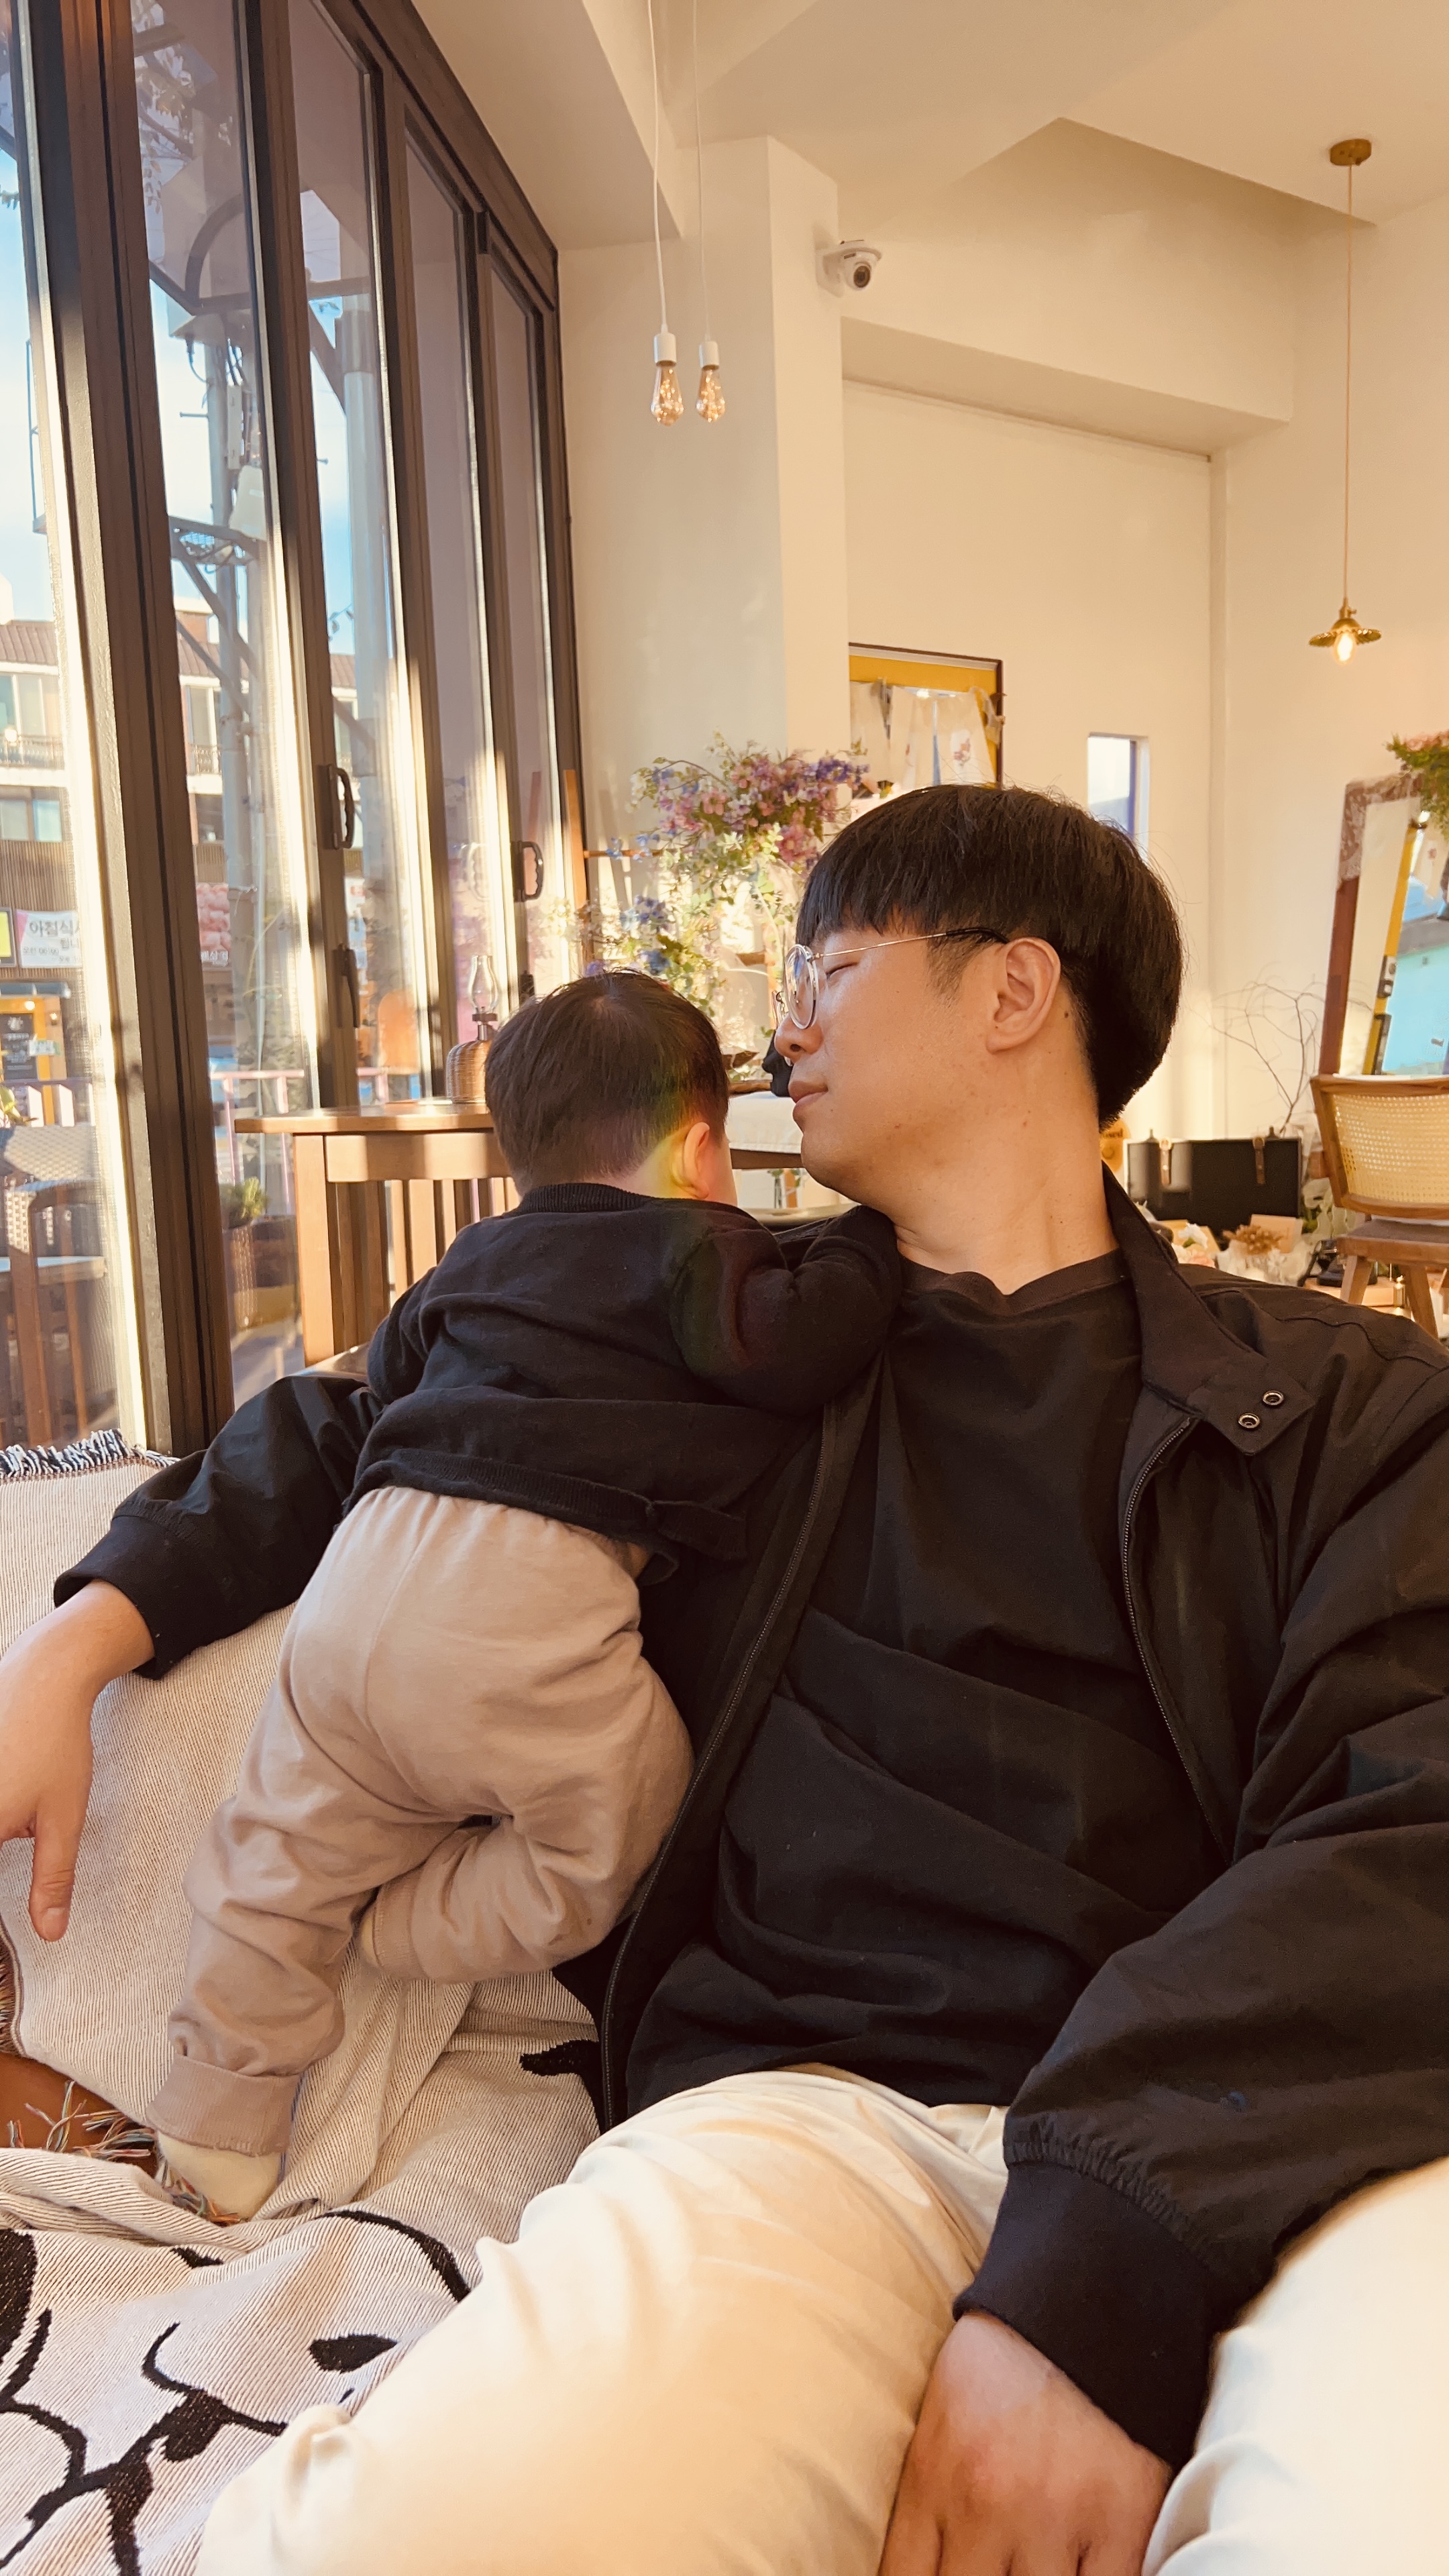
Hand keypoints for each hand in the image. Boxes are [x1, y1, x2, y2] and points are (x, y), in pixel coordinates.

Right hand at [0, 1583, 152, 1939]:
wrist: (44, 1673)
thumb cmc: (55, 1739)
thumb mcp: (63, 1817)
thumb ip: (52, 1879)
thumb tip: (50, 1932)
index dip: (7, 1904)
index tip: (12, 1917)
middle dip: (9, 1834)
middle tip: (26, 1823)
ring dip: (5, 1821)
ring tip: (23, 1796)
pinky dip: (3, 1807)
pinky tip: (14, 1784)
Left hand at [882, 2313, 1170, 2574]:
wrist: (1088, 2293)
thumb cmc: (1006, 2365)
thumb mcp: (937, 2426)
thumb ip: (926, 2511)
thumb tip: (922, 2573)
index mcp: (931, 2481)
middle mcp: (985, 2508)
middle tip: (987, 2574)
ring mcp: (1054, 2518)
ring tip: (1032, 2573)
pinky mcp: (1122, 2522)